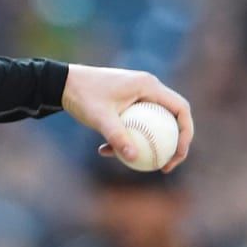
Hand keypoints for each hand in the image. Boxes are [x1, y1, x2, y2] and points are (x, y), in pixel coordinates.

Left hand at [61, 64, 193, 172]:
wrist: (60, 82)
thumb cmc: (81, 95)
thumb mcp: (99, 117)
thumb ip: (117, 136)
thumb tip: (134, 158)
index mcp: (149, 85)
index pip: (181, 109)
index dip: (186, 133)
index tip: (178, 154)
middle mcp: (147, 87)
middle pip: (171, 118)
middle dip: (172, 143)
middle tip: (165, 164)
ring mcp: (136, 94)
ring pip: (152, 123)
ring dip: (147, 143)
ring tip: (140, 164)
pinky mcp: (124, 102)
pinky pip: (134, 123)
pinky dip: (125, 137)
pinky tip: (105, 152)